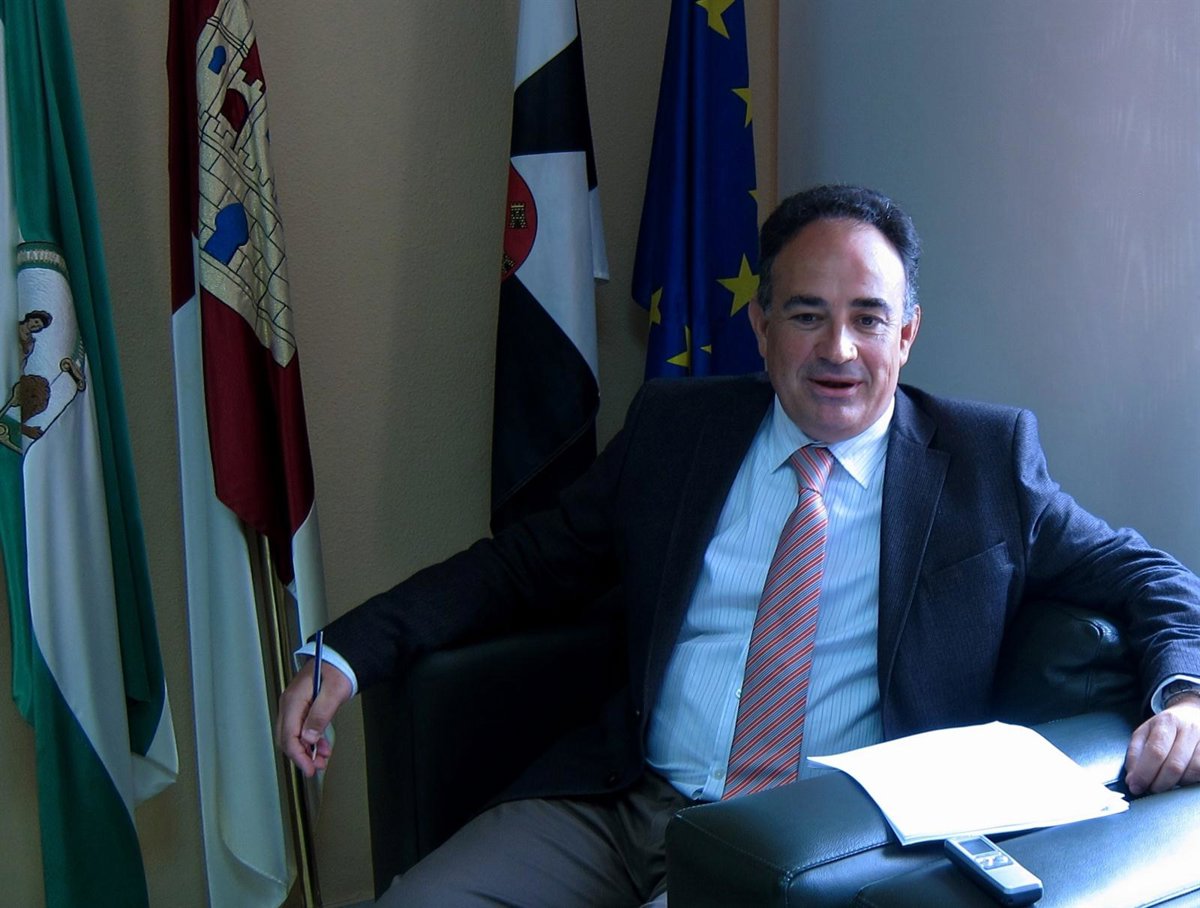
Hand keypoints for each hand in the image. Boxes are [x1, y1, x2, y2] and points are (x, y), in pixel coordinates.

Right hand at [276, 657, 352, 777]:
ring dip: (307, 750)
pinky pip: (301, 730)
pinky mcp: (302, 708)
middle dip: (301, 756)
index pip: (289, 735)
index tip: (309, 768)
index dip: (298, 755)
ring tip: (322, 759)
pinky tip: (322, 747)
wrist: (340, 658)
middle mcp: (290, 704)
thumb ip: (320, 714)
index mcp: (294, 700)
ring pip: (294, 736)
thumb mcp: (333, 692)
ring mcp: (295, 706)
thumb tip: (308, 737)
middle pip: (287, 738)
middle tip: (316, 767)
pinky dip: (311, 741)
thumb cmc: (338, 669)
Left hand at [1124, 693, 1199, 795]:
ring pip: (1192, 771)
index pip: (1156, 751)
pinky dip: (1189, 780)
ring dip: (1175, 783)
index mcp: (1167, 722)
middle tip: (1149, 789)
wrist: (1192, 715)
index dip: (1144, 773)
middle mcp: (1189, 730)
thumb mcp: (1144, 733)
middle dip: (1159, 783)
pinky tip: (1180, 778)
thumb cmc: (1165, 728)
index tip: (1135, 786)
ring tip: (1164, 782)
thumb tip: (1132, 779)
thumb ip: (1135, 754)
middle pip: (1174, 765)